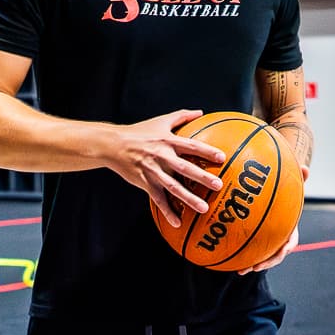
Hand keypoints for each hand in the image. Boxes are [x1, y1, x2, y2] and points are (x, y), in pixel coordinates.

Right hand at [106, 109, 224, 225]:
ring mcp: (153, 171)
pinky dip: (167, 211)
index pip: (191, 145)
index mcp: (168, 141)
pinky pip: (158, 199)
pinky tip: (178, 222)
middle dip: (202, 177)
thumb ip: (182, 116)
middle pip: (185, 168)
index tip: (221, 158)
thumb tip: (201, 112)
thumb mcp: (160, 121)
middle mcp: (162, 156)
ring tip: (204, 208)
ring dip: (189, 198)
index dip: (206, 151)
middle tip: (218, 185)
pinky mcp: (145, 183)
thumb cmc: (139, 132)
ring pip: (173, 187)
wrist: (113, 145)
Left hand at [238, 162, 307, 273]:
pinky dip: (240, 258)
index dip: (286, 248)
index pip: (290, 242)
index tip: (281, 252)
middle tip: (255, 267)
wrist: (275, 201)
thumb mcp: (291, 187)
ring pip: (261, 258)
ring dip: (251, 265)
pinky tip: (227, 261)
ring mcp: (267, 243)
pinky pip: (248, 252)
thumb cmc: (284, 195)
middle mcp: (278, 239)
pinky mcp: (255, 243)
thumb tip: (305, 167)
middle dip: (266, 263)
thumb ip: (298, 179)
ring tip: (240, 271)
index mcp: (289, 229)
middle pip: (275, 256)